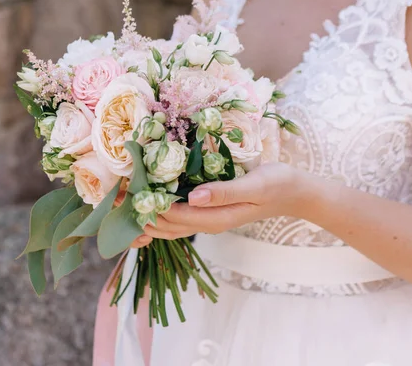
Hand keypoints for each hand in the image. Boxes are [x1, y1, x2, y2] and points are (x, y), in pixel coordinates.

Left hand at [136, 162, 314, 241]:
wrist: (295, 193)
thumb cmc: (277, 184)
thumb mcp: (254, 184)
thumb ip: (224, 192)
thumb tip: (192, 198)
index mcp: (217, 218)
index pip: (174, 216)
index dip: (150, 206)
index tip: (129, 192)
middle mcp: (208, 222)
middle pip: (167, 226)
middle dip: (142, 215)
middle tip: (116, 198)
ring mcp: (208, 219)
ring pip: (170, 226)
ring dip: (146, 216)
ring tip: (123, 203)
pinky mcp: (209, 212)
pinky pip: (179, 219)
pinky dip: (160, 214)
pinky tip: (147, 204)